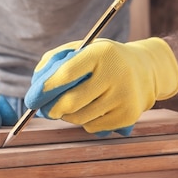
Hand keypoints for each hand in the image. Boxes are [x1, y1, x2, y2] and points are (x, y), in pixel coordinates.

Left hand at [25, 37, 177, 135]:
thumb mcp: (82, 49)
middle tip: (44, 111)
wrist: (145, 70)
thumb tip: (36, 85)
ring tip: (70, 106)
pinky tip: (93, 109)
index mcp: (101, 53)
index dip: (45, 89)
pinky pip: (93, 127)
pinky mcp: (128, 115)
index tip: (31, 100)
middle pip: (71, 102)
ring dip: (68, 116)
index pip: (66, 74)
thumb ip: (55, 61)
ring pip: (80, 118)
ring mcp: (124, 96)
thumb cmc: (103, 60)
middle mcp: (116, 74)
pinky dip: (85, 122)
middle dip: (51, 109)